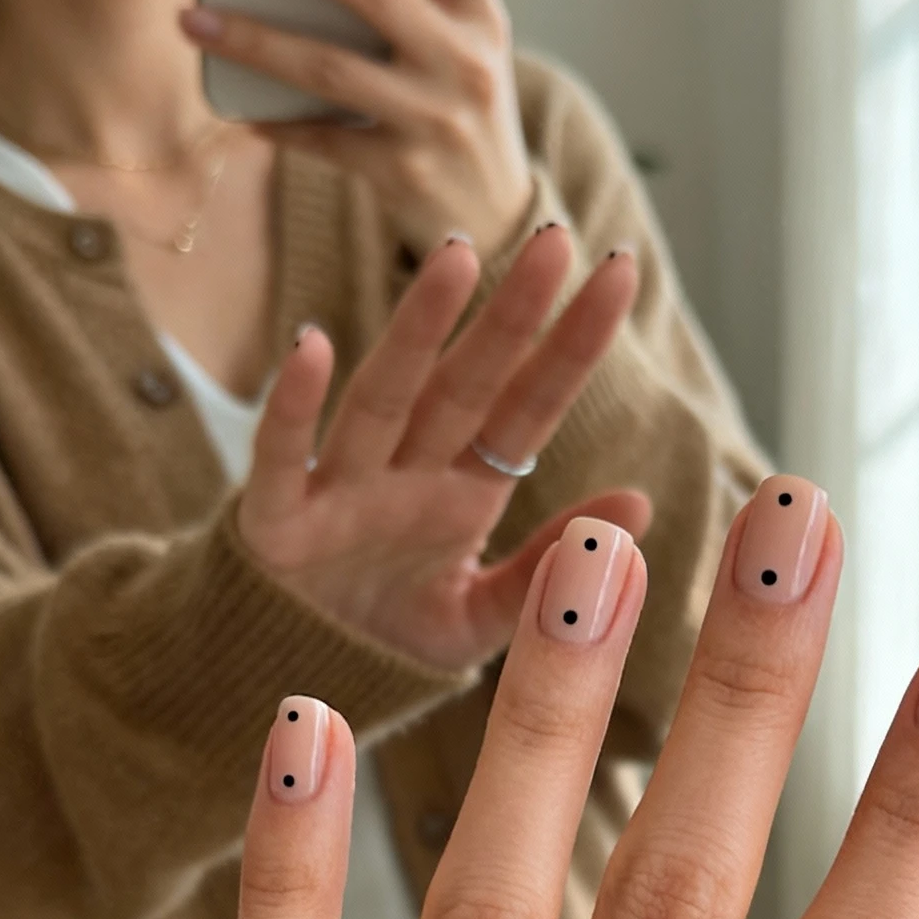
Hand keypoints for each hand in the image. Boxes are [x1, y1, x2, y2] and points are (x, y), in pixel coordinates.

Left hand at [181, 0, 531, 256]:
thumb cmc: (459, 108)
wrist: (496, 217)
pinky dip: (274, 118)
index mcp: (481, 16)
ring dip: (255, 39)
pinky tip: (235, 102)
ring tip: (196, 16)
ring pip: (331, 67)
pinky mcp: (401, 172)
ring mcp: (435, 120)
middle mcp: (465, 64)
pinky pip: (320, 136)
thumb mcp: (458, 44)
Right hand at [239, 224, 642, 668]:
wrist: (298, 679)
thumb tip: (640, 502)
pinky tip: (310, 345)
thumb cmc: (395, 635)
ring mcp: (343, 489)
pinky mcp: (277, 522)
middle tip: (557, 239)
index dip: (571, 344)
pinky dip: (292, 407)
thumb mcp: (484, 618)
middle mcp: (409, 474)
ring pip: (386, 396)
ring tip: (457, 256)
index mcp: (465, 491)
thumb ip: (549, 567)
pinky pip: (284, 458)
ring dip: (418, 329)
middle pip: (468, 383)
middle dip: (512, 313)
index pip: (529, 407)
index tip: (618, 273)